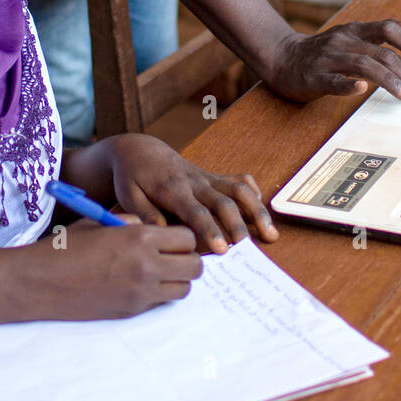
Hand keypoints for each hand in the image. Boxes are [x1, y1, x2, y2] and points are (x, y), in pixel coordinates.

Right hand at [19, 218, 201, 320]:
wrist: (41, 281)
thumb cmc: (67, 246)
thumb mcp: (100, 222)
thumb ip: (130, 221)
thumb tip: (150, 225)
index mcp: (140, 237)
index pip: (188, 238)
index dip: (183, 237)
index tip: (174, 238)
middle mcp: (147, 266)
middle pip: (195, 266)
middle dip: (189, 259)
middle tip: (174, 256)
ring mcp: (141, 292)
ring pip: (184, 289)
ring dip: (178, 279)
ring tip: (159, 272)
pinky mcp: (132, 311)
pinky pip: (162, 302)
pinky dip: (160, 294)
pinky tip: (141, 284)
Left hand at [102, 134, 278, 253]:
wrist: (140, 150)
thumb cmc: (132, 178)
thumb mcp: (129, 196)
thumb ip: (146, 215)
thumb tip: (162, 233)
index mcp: (173, 189)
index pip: (195, 211)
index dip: (211, 229)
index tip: (223, 249)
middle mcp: (194, 181)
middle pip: (223, 202)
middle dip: (238, 225)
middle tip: (248, 249)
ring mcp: (207, 177)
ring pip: (238, 189)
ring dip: (256, 210)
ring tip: (270, 234)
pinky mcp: (213, 176)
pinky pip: (238, 180)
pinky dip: (253, 192)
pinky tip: (261, 209)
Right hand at [264, 19, 400, 103]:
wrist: (282, 58)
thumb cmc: (324, 50)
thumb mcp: (354, 35)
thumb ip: (383, 33)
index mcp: (354, 31)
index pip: (387, 29)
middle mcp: (343, 41)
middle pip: (381, 53)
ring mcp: (328, 59)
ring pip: (363, 65)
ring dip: (388, 80)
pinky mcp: (314, 77)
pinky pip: (333, 81)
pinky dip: (348, 85)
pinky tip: (362, 90)